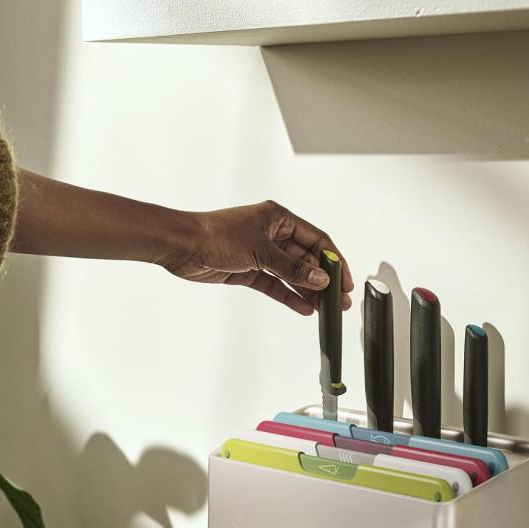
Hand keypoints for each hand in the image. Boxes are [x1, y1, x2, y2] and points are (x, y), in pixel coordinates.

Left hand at [164, 200, 353, 315]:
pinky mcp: (248, 270)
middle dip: (322, 280)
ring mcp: (260, 253)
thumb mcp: (260, 251)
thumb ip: (292, 268)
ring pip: (291, 274)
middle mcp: (271, 234)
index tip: (345, 280)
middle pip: (306, 259)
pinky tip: (303, 307)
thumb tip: (319, 278)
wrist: (183, 246)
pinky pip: (275, 285)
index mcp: (278, 218)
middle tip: (338, 299)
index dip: (333, 260)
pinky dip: (288, 296)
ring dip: (307, 291)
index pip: (316, 239)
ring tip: (324, 308)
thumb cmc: (216, 235)